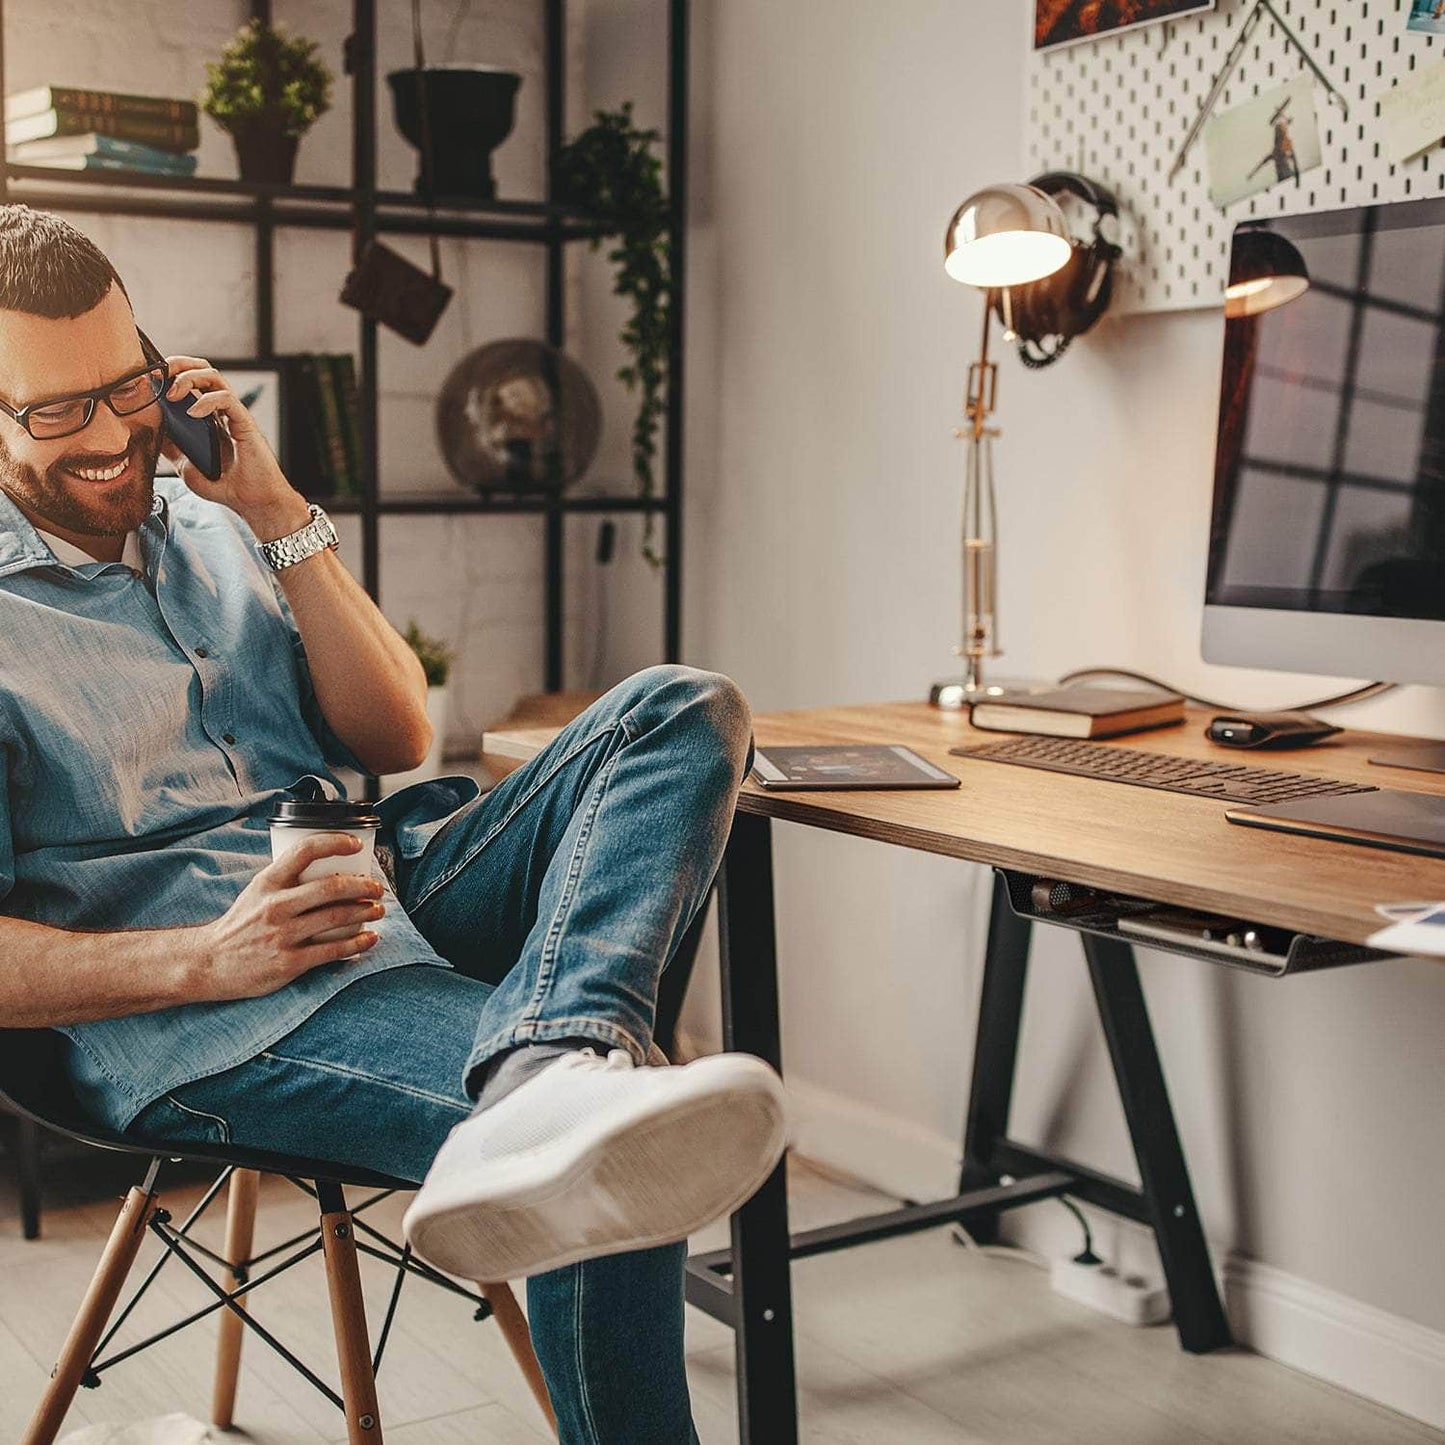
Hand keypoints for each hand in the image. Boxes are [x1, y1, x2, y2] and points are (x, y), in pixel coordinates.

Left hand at [159, 354, 311, 540]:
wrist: (252, 504)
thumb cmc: (227, 487)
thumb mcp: (186, 467)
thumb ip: (171, 449)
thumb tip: (150, 431)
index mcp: (208, 419)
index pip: (190, 383)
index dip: (169, 376)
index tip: (149, 381)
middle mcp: (221, 412)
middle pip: (202, 370)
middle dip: (178, 365)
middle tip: (159, 374)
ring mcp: (233, 415)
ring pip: (214, 376)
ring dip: (189, 377)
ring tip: (173, 393)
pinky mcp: (244, 422)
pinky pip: (226, 398)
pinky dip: (206, 401)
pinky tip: (193, 414)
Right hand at [188, 834, 386, 1002]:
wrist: (209, 963)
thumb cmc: (240, 924)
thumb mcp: (256, 892)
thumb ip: (286, 879)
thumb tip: (329, 866)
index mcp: (267, 882)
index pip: (305, 850)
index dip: (336, 842)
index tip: (357, 844)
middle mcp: (275, 906)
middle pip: (331, 888)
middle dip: (363, 886)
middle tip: (377, 888)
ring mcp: (282, 935)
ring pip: (336, 918)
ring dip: (365, 912)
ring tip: (378, 910)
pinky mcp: (289, 963)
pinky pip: (332, 951)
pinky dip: (357, 943)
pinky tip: (370, 938)